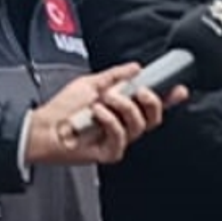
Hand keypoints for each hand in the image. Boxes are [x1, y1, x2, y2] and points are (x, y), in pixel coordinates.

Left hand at [24, 64, 185, 163]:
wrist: (42, 127)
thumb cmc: (62, 109)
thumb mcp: (91, 83)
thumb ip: (115, 75)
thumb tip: (135, 68)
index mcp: (122, 110)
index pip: (152, 105)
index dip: (169, 98)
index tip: (178, 88)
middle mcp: (123, 126)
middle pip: (154, 118)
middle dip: (152, 101)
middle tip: (139, 90)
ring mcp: (117, 140)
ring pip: (139, 125)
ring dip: (124, 107)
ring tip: (106, 99)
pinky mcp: (109, 153)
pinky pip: (120, 136)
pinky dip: (110, 120)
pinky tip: (97, 113)